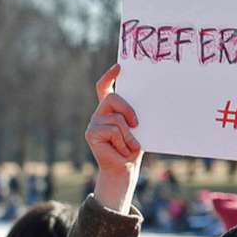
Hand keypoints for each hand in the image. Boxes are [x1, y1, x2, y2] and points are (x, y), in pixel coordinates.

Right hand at [85, 65, 142, 212]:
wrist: (124, 170)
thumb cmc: (133, 148)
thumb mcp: (137, 128)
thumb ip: (134, 115)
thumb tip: (144, 106)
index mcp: (111, 110)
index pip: (104, 87)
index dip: (109, 76)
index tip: (119, 66)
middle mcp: (100, 114)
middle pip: (112, 98)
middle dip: (128, 109)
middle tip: (137, 124)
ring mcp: (94, 123)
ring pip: (117, 119)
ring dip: (129, 135)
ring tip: (131, 146)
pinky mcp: (91, 133)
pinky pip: (113, 130)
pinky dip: (123, 141)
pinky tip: (122, 150)